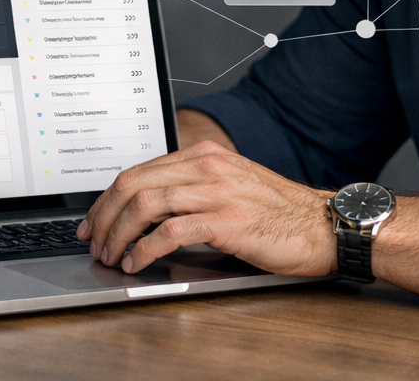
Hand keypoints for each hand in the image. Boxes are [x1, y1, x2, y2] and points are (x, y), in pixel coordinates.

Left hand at [76, 141, 335, 275]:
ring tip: (113, 256)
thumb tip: (148, 212)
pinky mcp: (226, 221)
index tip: (95, 221)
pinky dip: (146, 248)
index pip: (139, 171)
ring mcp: (217, 192)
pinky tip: (139, 262)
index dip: (107, 198)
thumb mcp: (231, 187)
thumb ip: (193, 189)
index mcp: (204, 157)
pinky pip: (171, 231)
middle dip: (104, 216)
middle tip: (95, 241)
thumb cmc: (279, 212)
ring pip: (145, 204)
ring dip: (120, 234)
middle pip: (133, 184)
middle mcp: (207, 167)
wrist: (323, 225)